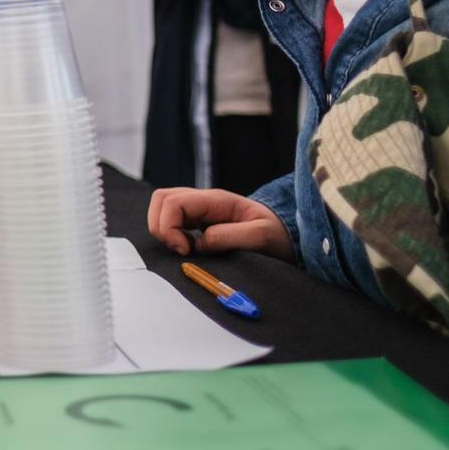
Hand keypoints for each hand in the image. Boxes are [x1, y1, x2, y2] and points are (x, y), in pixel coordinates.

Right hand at [147, 186, 294, 261]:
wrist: (287, 234)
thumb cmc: (277, 233)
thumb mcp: (260, 236)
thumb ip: (228, 237)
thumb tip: (199, 244)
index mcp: (215, 200)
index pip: (172, 201)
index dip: (168, 227)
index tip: (185, 250)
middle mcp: (203, 201)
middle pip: (161, 199)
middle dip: (160, 226)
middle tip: (180, 249)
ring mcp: (200, 210)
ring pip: (163, 208)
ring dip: (164, 230)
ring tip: (184, 249)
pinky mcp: (199, 221)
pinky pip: (173, 220)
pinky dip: (172, 235)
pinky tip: (189, 249)